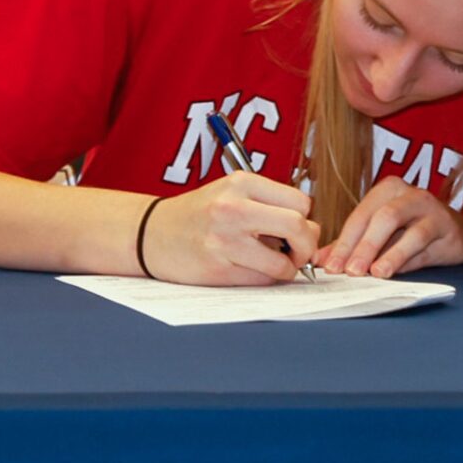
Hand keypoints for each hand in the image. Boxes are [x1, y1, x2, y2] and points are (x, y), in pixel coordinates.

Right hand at [142, 173, 319, 285]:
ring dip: (287, 268)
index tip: (296, 229)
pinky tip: (251, 269)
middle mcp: (233, 208)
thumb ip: (268, 205)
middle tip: (297, 252)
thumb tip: (311, 230)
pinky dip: (265, 279)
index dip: (305, 219)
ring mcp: (225, 240)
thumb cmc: (198, 215)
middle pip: (298, 226)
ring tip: (273, 263)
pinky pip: (262, 280)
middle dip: (307, 245)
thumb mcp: (230, 193)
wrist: (151, 234)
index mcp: (241, 183)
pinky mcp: (218, 268)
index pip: (300, 201)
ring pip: (283, 262)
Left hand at [313, 178, 462, 277]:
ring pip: (408, 231)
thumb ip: (351, 245)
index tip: (330, 266)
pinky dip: (409, 261)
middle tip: (350, 271)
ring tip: (375, 273)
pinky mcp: (449, 230)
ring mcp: (433, 211)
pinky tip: (397, 273)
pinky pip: (427, 246)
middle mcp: (411, 195)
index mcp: (388, 190)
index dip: (343, 243)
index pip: (360, 216)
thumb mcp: (381, 235)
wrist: (457, 238)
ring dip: (389, 254)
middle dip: (363, 247)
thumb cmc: (413, 232)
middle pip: (382, 219)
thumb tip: (321, 260)